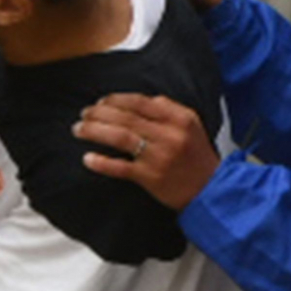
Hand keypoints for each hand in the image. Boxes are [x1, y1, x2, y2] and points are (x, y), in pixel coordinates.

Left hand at [75, 92, 219, 207]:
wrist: (212, 191)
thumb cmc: (197, 158)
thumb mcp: (191, 126)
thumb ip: (167, 109)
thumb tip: (135, 100)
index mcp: (179, 118)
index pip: (140, 101)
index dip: (115, 99)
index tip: (100, 101)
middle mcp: (169, 135)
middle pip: (125, 117)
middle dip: (98, 113)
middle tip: (83, 114)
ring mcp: (159, 157)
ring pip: (120, 137)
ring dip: (94, 131)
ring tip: (79, 130)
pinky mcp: (151, 178)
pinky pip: (121, 167)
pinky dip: (102, 162)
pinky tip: (88, 158)